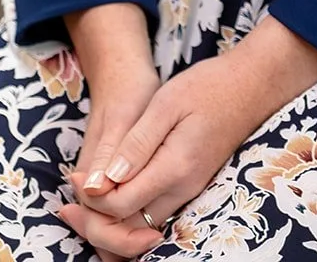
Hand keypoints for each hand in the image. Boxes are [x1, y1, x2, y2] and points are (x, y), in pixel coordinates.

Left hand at [59, 22, 316, 257]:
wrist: (250, 87)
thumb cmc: (206, 87)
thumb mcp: (166, 103)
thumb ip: (136, 144)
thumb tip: (104, 181)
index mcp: (174, 168)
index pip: (122, 205)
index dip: (92, 199)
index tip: (74, 179)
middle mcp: (182, 189)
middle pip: (129, 229)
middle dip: (94, 223)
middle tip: (67, 204)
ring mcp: (188, 192)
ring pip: (141, 229)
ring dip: (108, 223)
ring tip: (80, 203)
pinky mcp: (189, 188)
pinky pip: (152, 216)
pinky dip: (126, 217)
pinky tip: (108, 197)